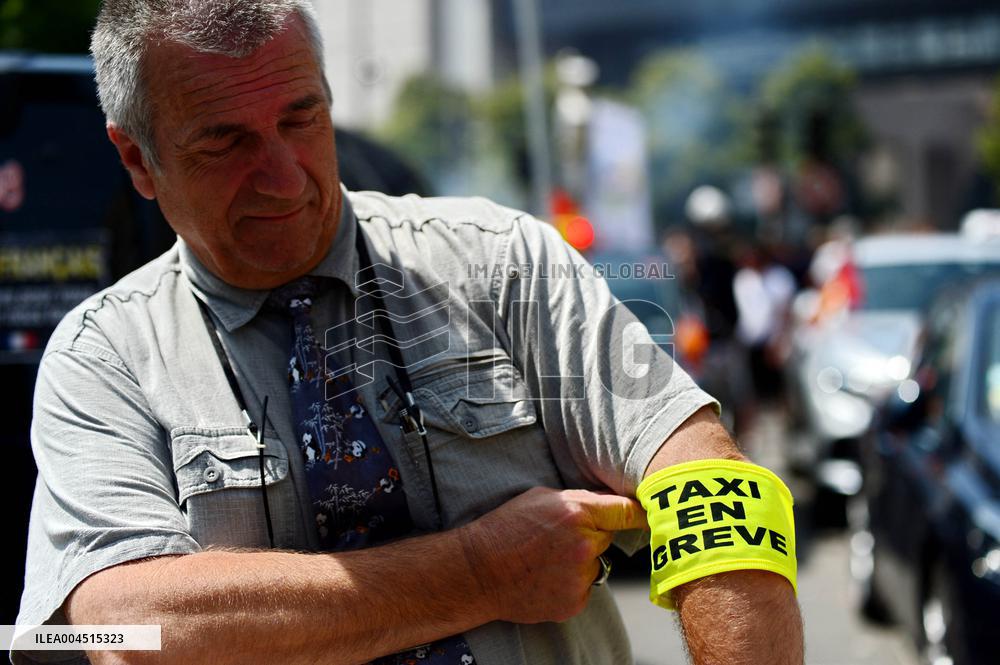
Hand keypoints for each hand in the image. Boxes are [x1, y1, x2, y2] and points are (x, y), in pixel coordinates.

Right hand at [458, 487, 646, 623]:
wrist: (477, 571)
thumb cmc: (505, 528)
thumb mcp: (541, 498)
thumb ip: (578, 500)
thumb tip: (608, 503)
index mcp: (577, 512)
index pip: (626, 512)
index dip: (640, 512)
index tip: (655, 512)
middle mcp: (583, 545)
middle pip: (607, 537)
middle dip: (592, 536)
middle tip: (557, 538)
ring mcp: (580, 577)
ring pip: (594, 565)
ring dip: (579, 563)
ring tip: (544, 560)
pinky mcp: (574, 601)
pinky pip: (583, 588)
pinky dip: (569, 584)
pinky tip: (543, 578)